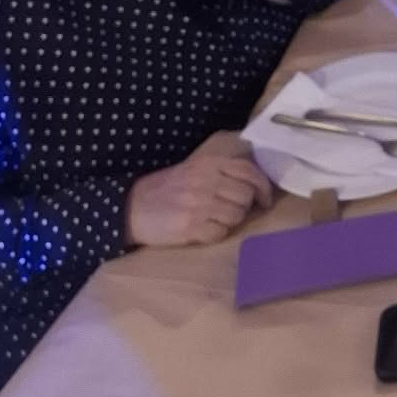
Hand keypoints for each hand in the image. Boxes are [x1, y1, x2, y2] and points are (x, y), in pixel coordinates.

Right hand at [125, 133, 272, 246]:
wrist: (131, 206)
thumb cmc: (167, 188)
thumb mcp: (195, 169)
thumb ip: (223, 171)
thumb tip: (256, 183)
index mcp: (209, 163)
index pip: (249, 171)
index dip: (263, 186)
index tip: (265, 199)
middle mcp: (206, 181)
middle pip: (246, 196)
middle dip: (244, 206)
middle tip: (232, 210)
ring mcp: (199, 204)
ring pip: (236, 216)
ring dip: (230, 221)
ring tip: (214, 219)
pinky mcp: (190, 226)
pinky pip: (220, 233)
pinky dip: (216, 234)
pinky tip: (203, 229)